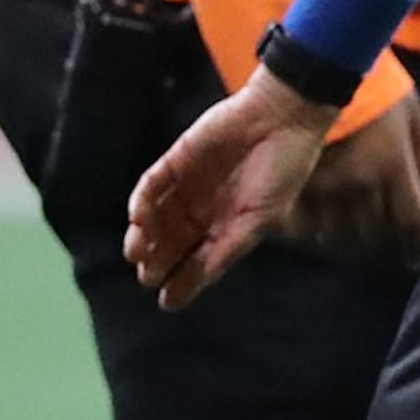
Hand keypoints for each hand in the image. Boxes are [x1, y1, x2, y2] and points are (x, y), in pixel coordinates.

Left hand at [127, 70, 335, 308]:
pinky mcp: (175, 161)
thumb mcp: (259, 219)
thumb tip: (197, 281)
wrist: (281, 119)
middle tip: (149, 276)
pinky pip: (151, 186)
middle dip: (158, 262)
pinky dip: (141, 204)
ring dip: (144, 237)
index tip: (167, 301)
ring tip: (138, 252)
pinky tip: (138, 219)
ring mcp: (187, 186)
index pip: (197, 260)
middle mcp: (203, 210)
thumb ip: (226, 250)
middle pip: (171, 243)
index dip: (182, 281)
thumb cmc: (281, 172)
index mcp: (227, 227)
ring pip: (155, 219)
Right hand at [281, 88, 419, 266]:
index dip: (416, 247)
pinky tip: (317, 224)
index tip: (415, 258)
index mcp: (392, 168)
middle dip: (380, 241)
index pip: (411, 225)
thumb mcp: (411, 115)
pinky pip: (305, 224)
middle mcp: (360, 185)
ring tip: (348, 231)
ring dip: (346, 237)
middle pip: (374, 235)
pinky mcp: (294, 184)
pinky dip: (312, 229)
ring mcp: (325, 187)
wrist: (317, 69)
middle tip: (380, 240)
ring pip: (339, 234)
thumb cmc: (374, 89)